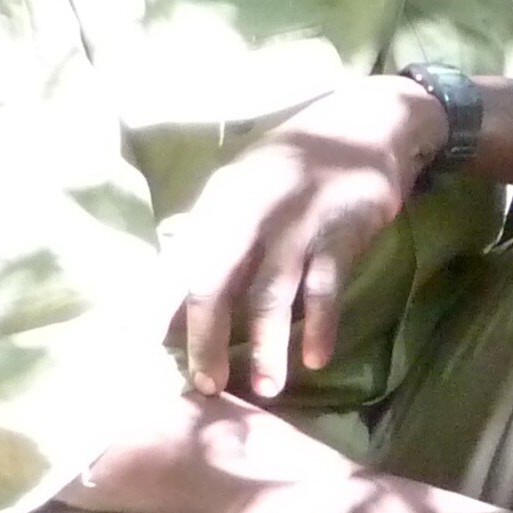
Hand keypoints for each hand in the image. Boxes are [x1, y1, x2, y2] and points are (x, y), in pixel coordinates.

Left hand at [159, 75, 441, 399]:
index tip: (146, 350)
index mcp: (219, 201)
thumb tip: (179, 284)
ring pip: (272, 293)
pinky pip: (326, 290)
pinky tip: (316, 357)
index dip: (160, 306)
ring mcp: (297, 224)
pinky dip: (322, 326)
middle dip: (208, 338)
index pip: (180, 261)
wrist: (366, 125)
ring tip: (266, 386)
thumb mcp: (245, 183)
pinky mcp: (340, 235)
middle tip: (206, 385)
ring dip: (269, 344)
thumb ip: (216, 229)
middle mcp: (250, 212)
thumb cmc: (297, 162)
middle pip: (217, 282)